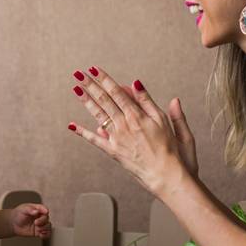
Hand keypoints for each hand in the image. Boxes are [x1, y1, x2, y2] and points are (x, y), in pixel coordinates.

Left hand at [10, 203, 51, 238]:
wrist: (13, 224)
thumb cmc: (18, 214)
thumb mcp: (23, 209)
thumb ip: (30, 210)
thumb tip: (36, 211)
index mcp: (37, 209)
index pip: (44, 209)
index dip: (45, 211)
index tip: (45, 212)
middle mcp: (40, 217)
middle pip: (46, 218)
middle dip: (42, 221)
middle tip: (36, 223)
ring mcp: (40, 225)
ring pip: (48, 226)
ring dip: (44, 228)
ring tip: (38, 229)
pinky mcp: (38, 232)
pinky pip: (45, 234)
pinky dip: (45, 235)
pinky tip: (41, 235)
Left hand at [68, 67, 196, 194]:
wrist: (166, 176)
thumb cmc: (172, 150)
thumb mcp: (164, 121)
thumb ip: (149, 101)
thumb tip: (136, 83)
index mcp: (137, 116)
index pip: (117, 92)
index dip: (104, 79)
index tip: (94, 69)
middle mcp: (124, 125)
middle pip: (104, 100)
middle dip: (90, 85)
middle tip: (78, 73)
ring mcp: (117, 138)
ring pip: (98, 115)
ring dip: (86, 101)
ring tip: (76, 88)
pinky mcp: (113, 152)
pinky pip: (95, 140)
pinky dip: (83, 133)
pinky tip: (73, 125)